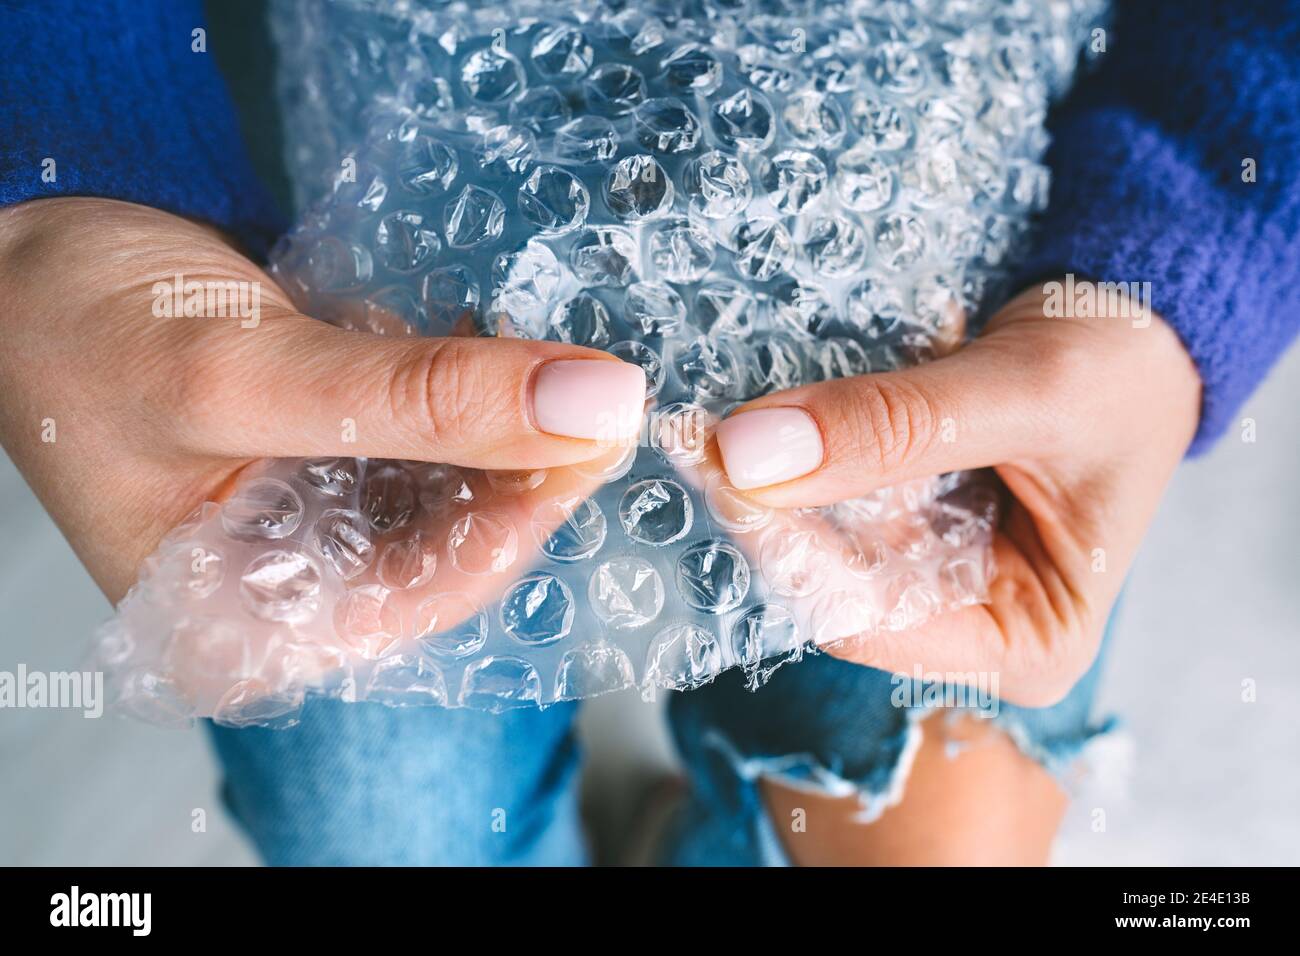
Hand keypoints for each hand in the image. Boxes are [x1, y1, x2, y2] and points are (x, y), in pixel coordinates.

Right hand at [0, 198, 643, 603]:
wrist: (16, 253)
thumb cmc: (78, 328)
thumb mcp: (249, 372)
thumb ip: (421, 399)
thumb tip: (592, 403)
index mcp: (249, 628)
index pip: (436, 590)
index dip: (530, 509)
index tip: (603, 424)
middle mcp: (290, 593)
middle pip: (455, 541)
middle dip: (525, 461)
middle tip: (593, 379)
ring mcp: (312, 524)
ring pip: (453, 487)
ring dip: (506, 422)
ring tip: (547, 354)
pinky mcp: (326, 460)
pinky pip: (427, 442)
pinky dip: (465, 394)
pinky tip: (487, 347)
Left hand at [713, 281, 1201, 705]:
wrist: (1142, 327)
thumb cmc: (1121, 373)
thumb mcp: (1022, 394)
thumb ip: (894, 427)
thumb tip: (753, 455)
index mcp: (1025, 642)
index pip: (870, 620)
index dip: (788, 551)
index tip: (718, 470)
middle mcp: (969, 624)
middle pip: (835, 583)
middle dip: (767, 509)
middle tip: (693, 431)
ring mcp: (933, 576)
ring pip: (822, 538)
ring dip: (769, 476)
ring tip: (707, 419)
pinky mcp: (908, 526)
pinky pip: (833, 499)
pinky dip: (797, 455)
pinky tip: (757, 416)